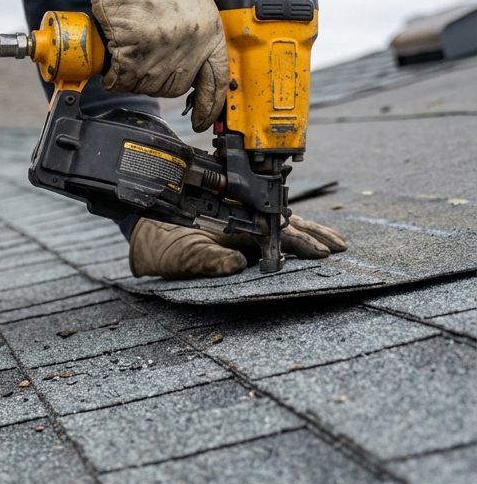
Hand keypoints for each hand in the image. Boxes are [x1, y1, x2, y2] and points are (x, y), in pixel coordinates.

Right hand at [63, 0, 227, 131]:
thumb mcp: (193, 8)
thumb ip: (197, 40)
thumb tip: (193, 72)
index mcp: (210, 32)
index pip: (216, 80)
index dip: (210, 105)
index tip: (204, 119)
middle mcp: (190, 44)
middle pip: (176, 88)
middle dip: (159, 79)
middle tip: (146, 59)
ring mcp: (162, 51)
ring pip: (148, 86)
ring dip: (134, 75)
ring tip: (130, 49)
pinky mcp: (135, 53)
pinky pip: (122, 81)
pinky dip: (114, 75)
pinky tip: (115, 58)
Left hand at [129, 216, 346, 279]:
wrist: (143, 234)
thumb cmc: (161, 248)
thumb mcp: (181, 257)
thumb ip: (207, 261)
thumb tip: (236, 265)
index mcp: (232, 224)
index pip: (274, 234)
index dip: (299, 244)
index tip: (321, 252)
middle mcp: (240, 217)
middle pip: (286, 223)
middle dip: (314, 235)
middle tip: (340, 246)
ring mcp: (240, 219)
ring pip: (282, 222)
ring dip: (309, 231)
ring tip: (335, 241)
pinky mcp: (238, 226)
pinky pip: (270, 227)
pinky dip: (293, 231)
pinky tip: (307, 235)